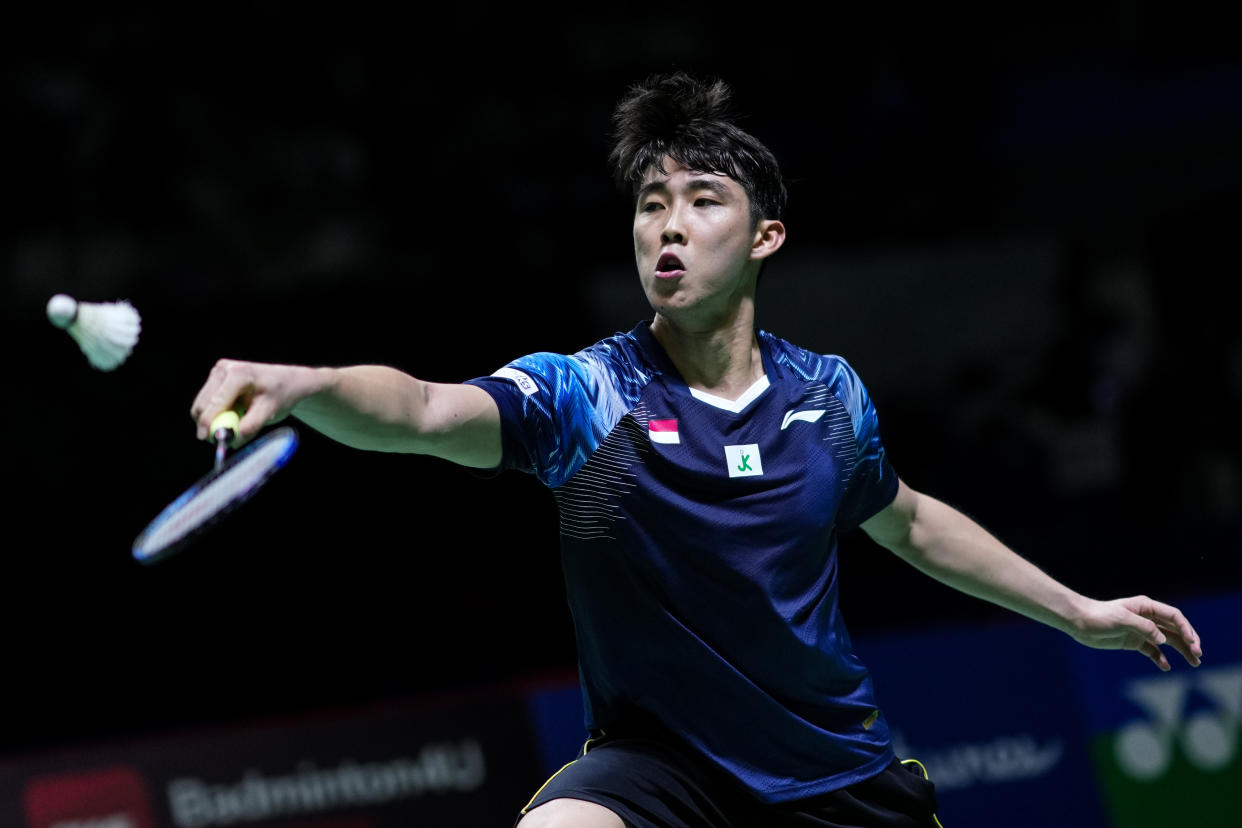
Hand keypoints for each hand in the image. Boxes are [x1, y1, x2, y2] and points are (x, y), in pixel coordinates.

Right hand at [190, 359, 312, 446]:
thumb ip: (250, 426)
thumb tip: (232, 440)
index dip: (208, 422)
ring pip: (202, 406)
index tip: (208, 439)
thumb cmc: (281, 394)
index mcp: (238, 374)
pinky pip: (207, 404)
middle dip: (210, 424)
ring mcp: (217, 373)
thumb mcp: (269, 411)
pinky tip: (236, 411)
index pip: (215, 402)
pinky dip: (218, 413)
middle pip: (202, 404)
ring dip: (216, 419)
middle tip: (224, 439)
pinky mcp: (215, 380)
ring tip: (240, 418)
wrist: (288, 382)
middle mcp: (223, 369)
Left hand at [1071, 595, 1202, 670]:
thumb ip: (1144, 628)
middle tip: (1198, 656)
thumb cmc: (1099, 616)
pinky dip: (1160, 658)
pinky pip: (1152, 651)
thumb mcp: (1122, 619)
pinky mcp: (1133, 642)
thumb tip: (1164, 640)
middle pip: (1174, 629)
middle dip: (1188, 641)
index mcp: (1146, 607)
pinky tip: (1165, 666)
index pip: (1174, 616)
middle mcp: (1147, 618)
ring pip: (1167, 641)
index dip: (1186, 628)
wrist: (1079, 622)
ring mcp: (1141, 631)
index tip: (1193, 643)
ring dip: (1181, 651)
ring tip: (1194, 663)